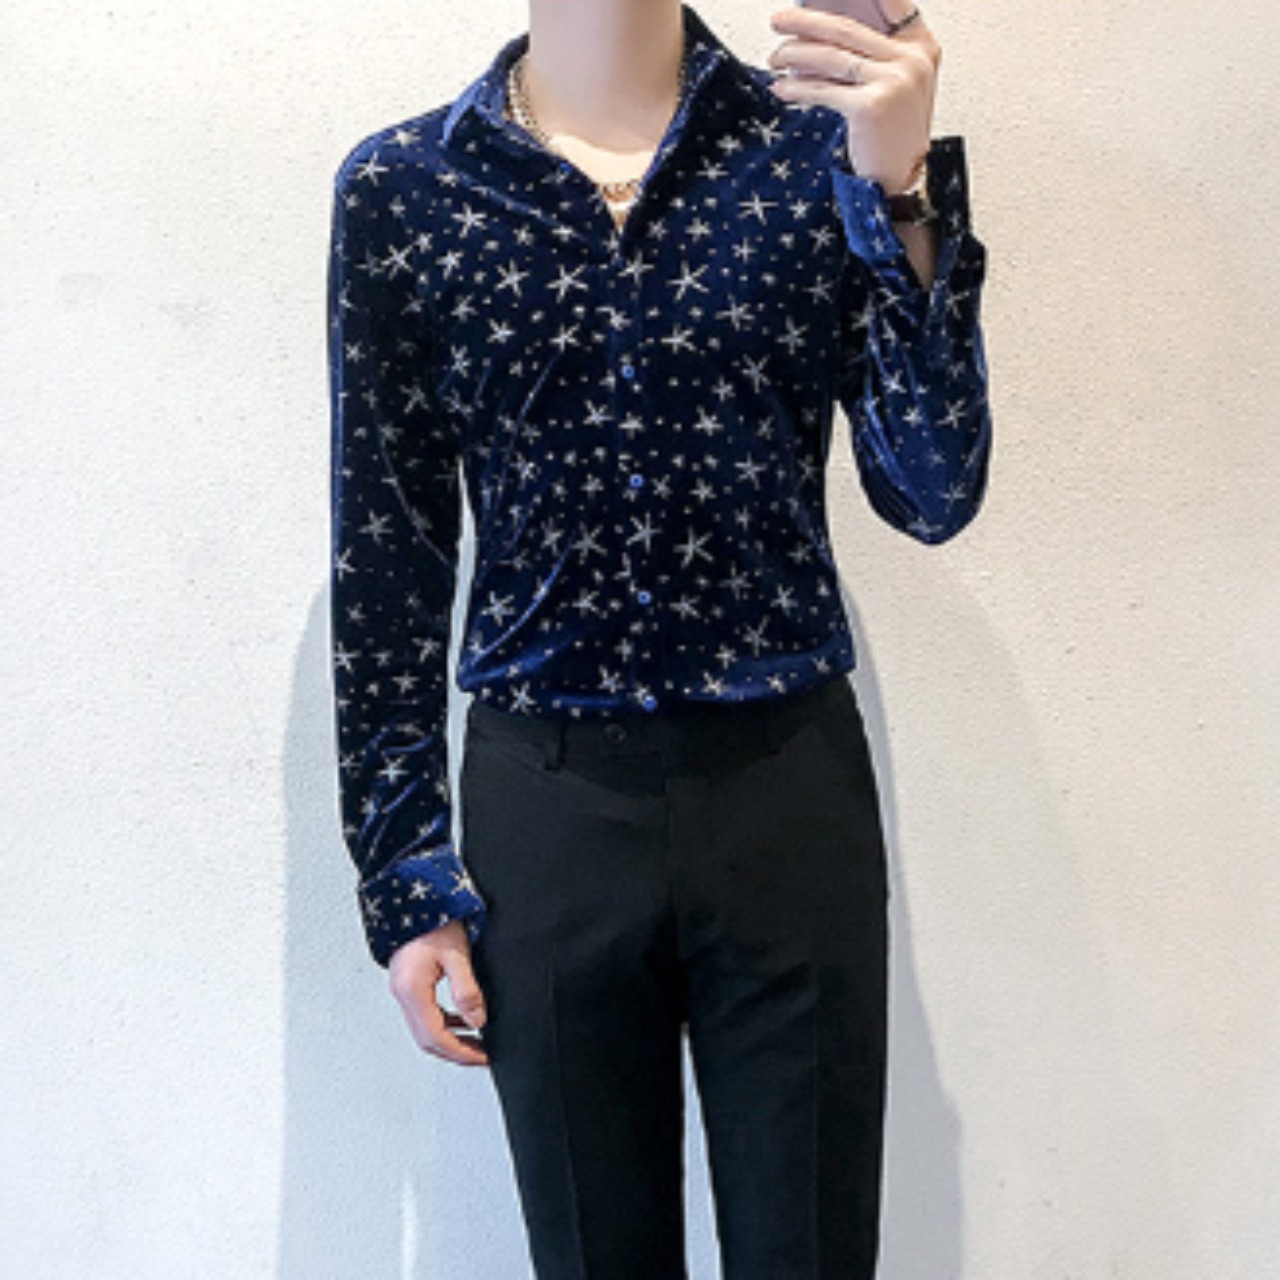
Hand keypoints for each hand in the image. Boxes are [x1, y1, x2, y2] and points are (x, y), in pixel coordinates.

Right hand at [388, 918, 489, 1066]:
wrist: (415, 895)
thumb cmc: (434, 920)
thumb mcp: (457, 954)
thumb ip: (467, 991)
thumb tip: (477, 1021)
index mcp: (412, 990)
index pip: (436, 1037)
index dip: (461, 1051)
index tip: (482, 1057)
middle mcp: (403, 994)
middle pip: (427, 1039)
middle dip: (456, 1051)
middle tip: (481, 1056)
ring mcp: (403, 989)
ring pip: (425, 1029)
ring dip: (450, 1039)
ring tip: (476, 1042)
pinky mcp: (407, 982)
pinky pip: (424, 1013)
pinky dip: (444, 1022)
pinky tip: (461, 1019)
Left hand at [766, 3, 941, 193]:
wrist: (896, 180)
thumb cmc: (890, 134)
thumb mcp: (893, 85)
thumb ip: (872, 54)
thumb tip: (822, 29)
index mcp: (921, 47)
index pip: (891, 2)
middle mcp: (911, 60)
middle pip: (847, 28)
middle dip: (805, 22)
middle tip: (778, 20)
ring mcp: (893, 81)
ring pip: (831, 57)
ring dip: (795, 56)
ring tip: (774, 59)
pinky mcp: (872, 105)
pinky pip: (824, 89)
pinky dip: (798, 87)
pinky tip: (782, 87)